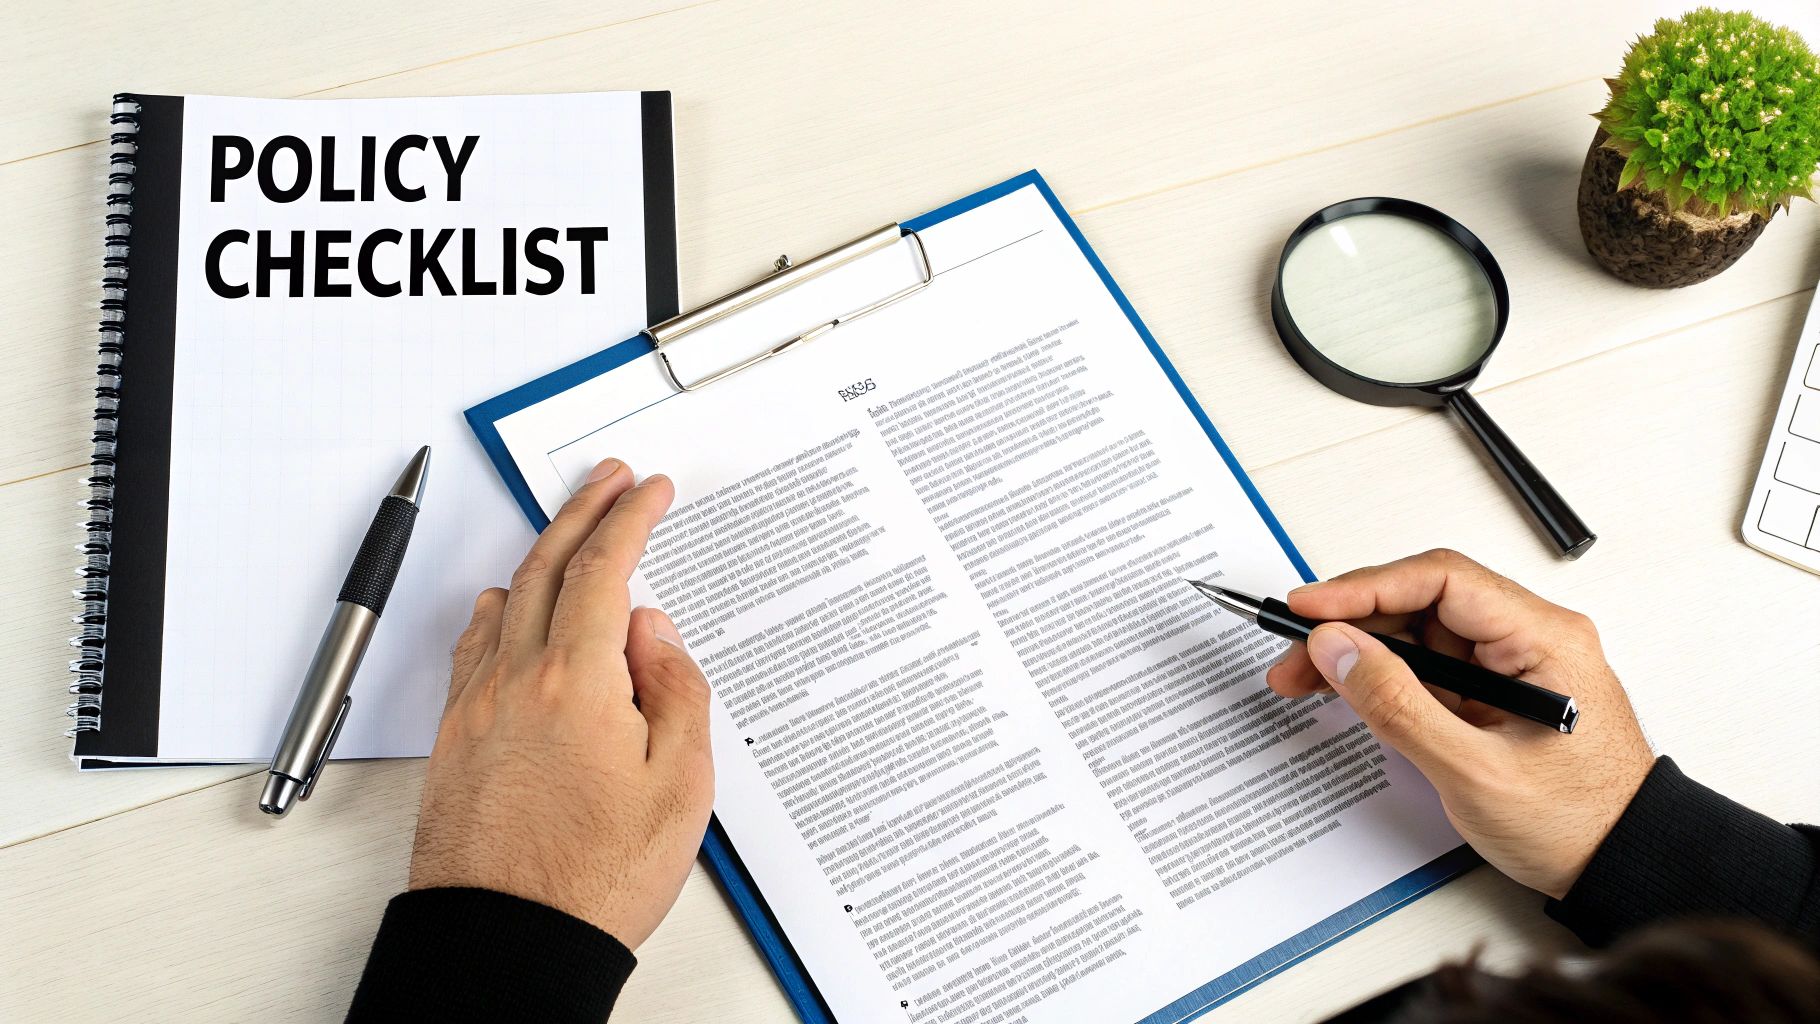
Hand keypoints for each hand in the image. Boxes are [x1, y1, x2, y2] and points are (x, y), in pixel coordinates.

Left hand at [408, 458, 713, 947]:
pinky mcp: (455, 738)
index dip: (631, 517)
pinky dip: (500, 608)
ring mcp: (476, 706)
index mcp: (576, 681)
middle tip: (610, 478)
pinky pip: (474, 645)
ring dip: (542, 552)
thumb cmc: (593, 880)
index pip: (605, 568)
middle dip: (582, 509)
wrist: (508, 942)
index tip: (651, 489)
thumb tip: (654, 631)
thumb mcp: (680, 786)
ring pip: (507, 598)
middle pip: (547, 564)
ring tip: (571, 532)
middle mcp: (515, 680)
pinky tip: (506, 610)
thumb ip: (675, 691)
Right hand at [1265, 549, 1654, 899]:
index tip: (1309, 608)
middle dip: (1349, 624)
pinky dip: (1383, 675)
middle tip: (1293, 655)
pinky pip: (1430, 665)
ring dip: (1360, 650)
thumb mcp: (1473, 771)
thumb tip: (1338, 650)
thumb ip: (1399, 705)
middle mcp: (1530, 637)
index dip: (1365, 587)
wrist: (1621, 864)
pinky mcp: (1496, 689)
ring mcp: (1512, 662)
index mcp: (1543, 639)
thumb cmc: (1576, 822)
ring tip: (1305, 678)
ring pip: (1418, 633)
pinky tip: (1347, 689)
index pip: (1440, 580)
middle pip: (1421, 602)